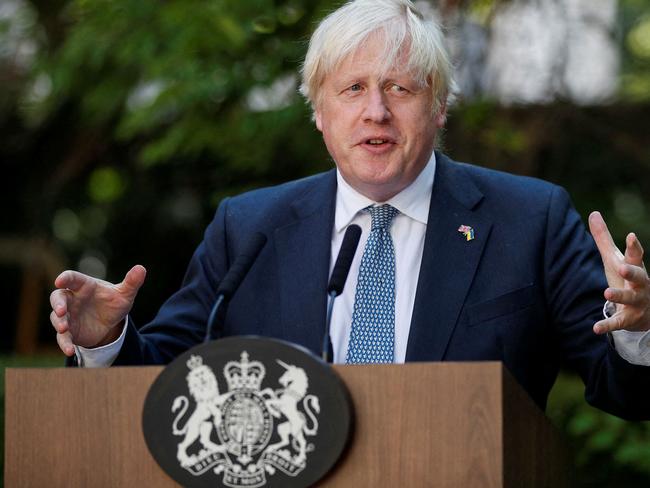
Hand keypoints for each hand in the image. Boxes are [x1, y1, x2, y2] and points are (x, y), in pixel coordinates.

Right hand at [50, 265, 146, 355]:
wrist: (110, 323)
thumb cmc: (113, 302)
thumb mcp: (125, 294)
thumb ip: (132, 282)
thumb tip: (141, 268)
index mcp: (84, 285)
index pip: (72, 279)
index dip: (65, 279)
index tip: (60, 281)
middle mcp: (72, 299)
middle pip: (58, 297)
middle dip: (58, 304)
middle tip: (61, 310)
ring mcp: (68, 316)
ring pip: (57, 318)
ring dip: (59, 323)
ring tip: (63, 328)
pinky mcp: (69, 332)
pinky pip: (63, 337)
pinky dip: (65, 343)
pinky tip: (70, 350)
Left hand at [589, 211, 649, 333]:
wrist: (647, 310)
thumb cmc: (626, 278)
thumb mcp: (614, 258)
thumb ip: (603, 238)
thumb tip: (593, 213)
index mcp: (634, 267)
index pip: (635, 255)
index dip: (633, 246)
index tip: (631, 236)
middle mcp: (639, 285)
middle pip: (638, 276)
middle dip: (632, 272)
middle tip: (622, 268)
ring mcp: (636, 302)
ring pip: (630, 299)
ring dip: (619, 296)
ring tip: (606, 294)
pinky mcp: (629, 318)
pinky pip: (619, 322)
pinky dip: (608, 325)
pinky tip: (595, 328)